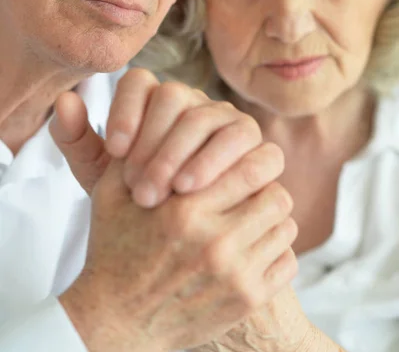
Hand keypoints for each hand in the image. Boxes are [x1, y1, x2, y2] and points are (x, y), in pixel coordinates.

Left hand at [52, 68, 266, 205]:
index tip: (116, 150)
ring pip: (212, 118)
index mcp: (156, 103)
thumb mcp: (106, 179)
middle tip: (139, 187)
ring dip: (188, 153)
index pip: (140, 81)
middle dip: (155, 142)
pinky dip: (225, 163)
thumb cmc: (141, 203)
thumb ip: (81, 142)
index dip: (127, 110)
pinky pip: (250, 143)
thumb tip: (65, 100)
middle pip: (176, 98)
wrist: (184, 240)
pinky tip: (198, 189)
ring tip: (169, 191)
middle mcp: (194, 104)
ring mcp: (229, 121)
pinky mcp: (260, 147)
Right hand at [60, 146, 297, 351]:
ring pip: (285, 226)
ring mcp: (234, 276)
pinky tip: (252, 246)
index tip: (243, 160)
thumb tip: (166, 116)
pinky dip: (275, 250)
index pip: (252, 167)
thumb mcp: (112, 194)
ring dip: (270, 217)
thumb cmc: (113, 250)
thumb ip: (138, 153)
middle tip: (251, 186)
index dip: (252, 158)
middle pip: (277, 195)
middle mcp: (215, 242)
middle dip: (265, 186)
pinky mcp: (246, 301)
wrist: (115, 320)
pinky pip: (288, 262)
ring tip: (249, 214)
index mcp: (184, 209)